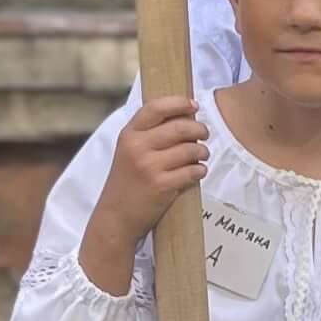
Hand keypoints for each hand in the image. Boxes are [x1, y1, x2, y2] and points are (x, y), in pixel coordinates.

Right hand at [78, 93, 206, 289]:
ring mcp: (150, 167)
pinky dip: (200, 170)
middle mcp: (138, 147)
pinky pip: (193, 171)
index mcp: (129, 135)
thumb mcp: (128, 151)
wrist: (116, 217)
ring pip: (191, 149)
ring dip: (202, 152)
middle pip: (180, 127)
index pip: (156, 108)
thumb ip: (148, 134)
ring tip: (201, 156)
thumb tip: (184, 116)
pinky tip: (198, 172)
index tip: (193, 105)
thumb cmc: (127, 182)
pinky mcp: (162, 186)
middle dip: (199, 129)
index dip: (179, 103)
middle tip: (204, 135)